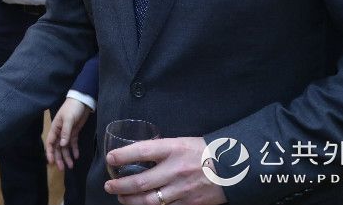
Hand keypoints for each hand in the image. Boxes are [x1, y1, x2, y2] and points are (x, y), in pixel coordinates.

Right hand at [46, 97, 90, 169]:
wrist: (82, 101)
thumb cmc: (72, 108)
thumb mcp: (68, 119)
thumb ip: (65, 132)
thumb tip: (62, 145)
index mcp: (55, 128)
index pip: (50, 142)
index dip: (50, 152)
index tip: (51, 162)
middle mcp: (60, 132)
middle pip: (57, 147)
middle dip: (59, 158)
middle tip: (62, 169)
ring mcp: (67, 132)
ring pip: (65, 147)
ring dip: (67, 156)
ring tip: (71, 166)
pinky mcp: (74, 132)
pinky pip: (73, 143)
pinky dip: (74, 150)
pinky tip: (76, 156)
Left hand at [105, 136, 226, 204]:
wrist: (233, 168)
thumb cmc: (204, 152)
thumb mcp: (181, 142)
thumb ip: (161, 150)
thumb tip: (138, 155)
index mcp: (174, 149)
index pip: (142, 151)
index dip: (122, 155)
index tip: (110, 159)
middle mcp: (176, 170)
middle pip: (141, 181)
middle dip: (120, 186)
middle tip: (109, 186)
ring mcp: (183, 190)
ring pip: (150, 201)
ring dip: (131, 201)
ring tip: (121, 198)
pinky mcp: (190, 204)